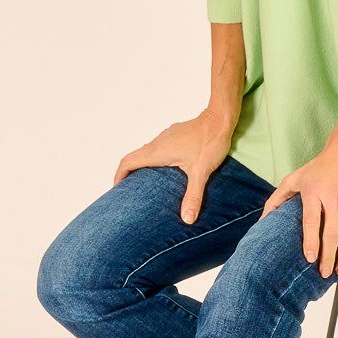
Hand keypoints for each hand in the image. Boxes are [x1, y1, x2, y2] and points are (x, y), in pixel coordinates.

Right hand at [113, 109, 233, 223]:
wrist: (221, 118)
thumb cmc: (210, 141)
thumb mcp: (201, 172)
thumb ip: (193, 196)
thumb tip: (187, 219)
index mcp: (157, 151)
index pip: (127, 162)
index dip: (118, 176)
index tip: (116, 190)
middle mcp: (158, 142)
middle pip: (134, 158)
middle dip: (128, 174)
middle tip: (130, 191)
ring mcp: (166, 136)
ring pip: (146, 152)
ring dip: (142, 166)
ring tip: (147, 183)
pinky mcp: (175, 134)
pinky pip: (157, 147)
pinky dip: (154, 159)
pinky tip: (168, 169)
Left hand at [259, 136, 337, 277]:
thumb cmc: (319, 167)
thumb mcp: (294, 179)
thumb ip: (276, 200)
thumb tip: (263, 222)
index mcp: (313, 191)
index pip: (312, 222)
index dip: (311, 242)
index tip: (310, 259)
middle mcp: (334, 195)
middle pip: (332, 233)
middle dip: (329, 257)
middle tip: (326, 273)